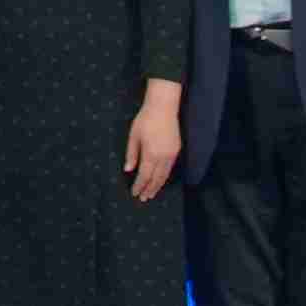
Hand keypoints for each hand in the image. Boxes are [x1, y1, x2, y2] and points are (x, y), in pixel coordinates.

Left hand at [121, 80, 183, 202]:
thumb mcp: (134, 136)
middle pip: (156, 178)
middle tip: (144, 198)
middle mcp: (163, 157)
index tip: (134, 193)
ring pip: (165, 175)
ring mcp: (172, 154)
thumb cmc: (145, 120)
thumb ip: (132, 154)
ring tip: (152, 193)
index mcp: (151, 153)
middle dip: (149, 189)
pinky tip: (160, 180)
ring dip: (158, 185)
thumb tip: (128, 170)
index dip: (139, 186)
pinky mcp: (176, 150)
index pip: (145, 175)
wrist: (163, 107)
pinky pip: (170, 168)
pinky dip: (164, 177)